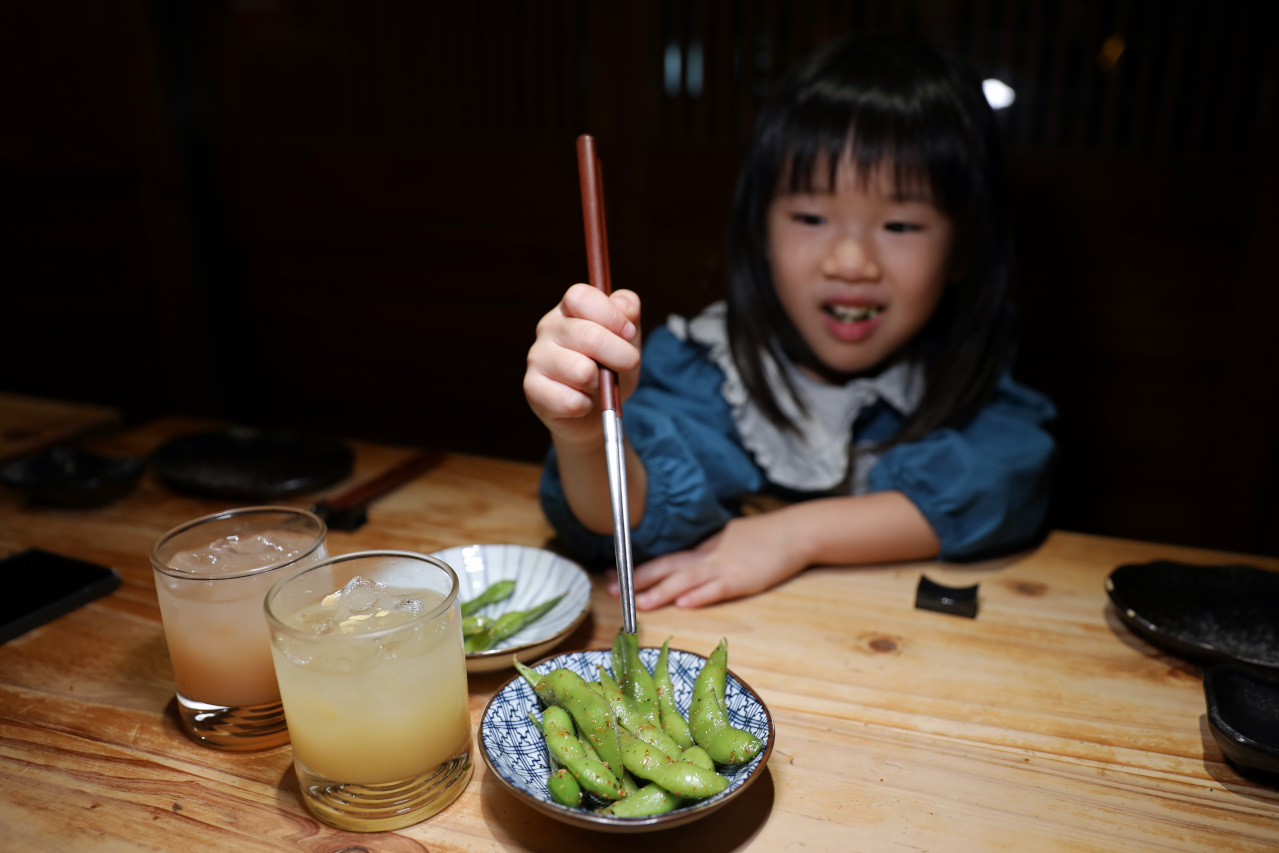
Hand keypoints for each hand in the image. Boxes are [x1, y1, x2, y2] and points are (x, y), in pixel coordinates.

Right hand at [524, 283, 641, 448]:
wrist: (596, 410)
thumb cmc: (611, 368)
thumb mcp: (628, 340)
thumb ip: (630, 316)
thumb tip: (625, 307)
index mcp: (569, 309)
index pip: (581, 297)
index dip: (611, 316)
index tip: (629, 333)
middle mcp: (548, 328)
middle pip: (588, 335)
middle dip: (620, 355)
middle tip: (628, 364)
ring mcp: (536, 357)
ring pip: (582, 371)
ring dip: (600, 384)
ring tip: (597, 384)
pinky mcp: (532, 388)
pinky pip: (571, 401)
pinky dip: (586, 405)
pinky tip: (582, 401)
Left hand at [609, 512, 806, 609]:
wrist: (793, 532)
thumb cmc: (760, 537)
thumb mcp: (724, 540)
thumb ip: (701, 552)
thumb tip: (678, 564)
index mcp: (701, 549)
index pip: (662, 558)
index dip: (636, 568)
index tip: (610, 573)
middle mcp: (707, 557)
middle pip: (666, 568)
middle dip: (637, 580)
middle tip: (610, 590)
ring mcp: (724, 568)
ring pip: (686, 580)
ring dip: (662, 592)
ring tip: (640, 603)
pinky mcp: (743, 579)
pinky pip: (718, 589)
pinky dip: (701, 596)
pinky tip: (685, 604)